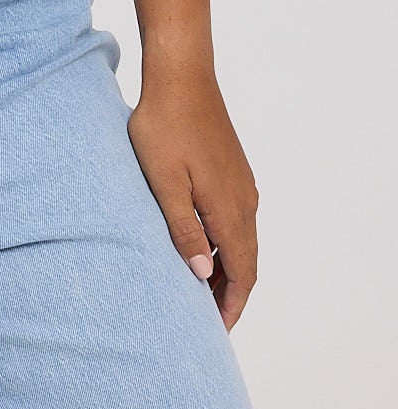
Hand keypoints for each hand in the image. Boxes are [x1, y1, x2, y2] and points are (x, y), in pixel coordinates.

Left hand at [126, 65, 259, 331]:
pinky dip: (224, 242)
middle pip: (246, 262)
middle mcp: (245, 200)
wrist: (181, 76)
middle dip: (229, 293)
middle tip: (206, 321)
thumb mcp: (163, 182)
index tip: (217, 332)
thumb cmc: (163, 126)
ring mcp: (241, 183)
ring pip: (241, 240)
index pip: (242, 273)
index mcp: (230, 209)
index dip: (231, 306)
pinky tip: (201, 243)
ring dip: (226, 268)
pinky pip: (235, 219)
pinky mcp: (232, 169)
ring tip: (199, 288)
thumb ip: (183, 229)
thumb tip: (202, 274)